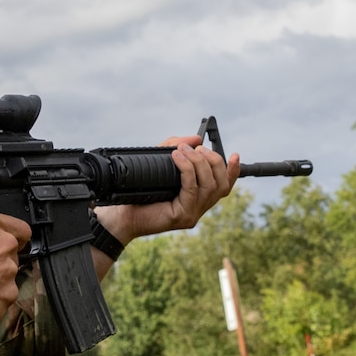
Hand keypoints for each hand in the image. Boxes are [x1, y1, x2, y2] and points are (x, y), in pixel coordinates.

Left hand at [95, 136, 238, 244]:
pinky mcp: (183, 216)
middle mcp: (199, 207)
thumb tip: (195, 138)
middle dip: (213, 161)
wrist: (121, 213)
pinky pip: (192, 189)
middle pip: (221, 184)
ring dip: (198, 162)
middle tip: (196, 148)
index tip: (234, 154)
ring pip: (209, 185)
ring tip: (182, 150)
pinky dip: (187, 170)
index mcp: (198, 197)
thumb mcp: (160, 162)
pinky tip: (177, 157)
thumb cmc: (139, 190)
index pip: (224, 186)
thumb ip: (176, 147)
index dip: (233, 171)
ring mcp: (193, 213)